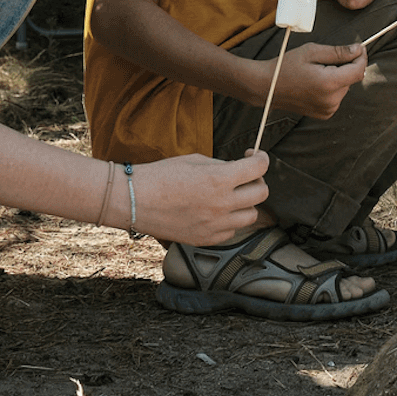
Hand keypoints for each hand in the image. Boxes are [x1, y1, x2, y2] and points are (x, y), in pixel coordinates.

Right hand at [129, 151, 268, 245]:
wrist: (134, 201)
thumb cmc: (160, 176)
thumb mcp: (194, 160)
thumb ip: (221, 166)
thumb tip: (238, 170)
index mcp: (219, 180)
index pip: (259, 168)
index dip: (261, 158)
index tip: (255, 156)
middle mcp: (222, 205)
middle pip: (261, 193)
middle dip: (257, 180)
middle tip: (245, 176)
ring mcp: (215, 225)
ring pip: (251, 216)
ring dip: (246, 203)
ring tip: (231, 196)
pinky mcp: (206, 239)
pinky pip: (232, 231)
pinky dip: (230, 221)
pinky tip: (217, 211)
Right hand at [266, 41, 366, 118]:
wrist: (267, 87)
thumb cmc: (286, 66)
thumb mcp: (312, 51)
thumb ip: (338, 52)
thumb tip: (358, 50)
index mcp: (329, 83)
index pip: (358, 71)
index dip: (361, 57)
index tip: (358, 48)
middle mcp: (332, 100)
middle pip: (351, 78)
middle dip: (345, 66)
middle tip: (324, 60)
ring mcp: (328, 109)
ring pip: (344, 87)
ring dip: (338, 77)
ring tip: (317, 72)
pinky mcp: (325, 114)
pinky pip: (337, 96)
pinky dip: (332, 88)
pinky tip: (315, 83)